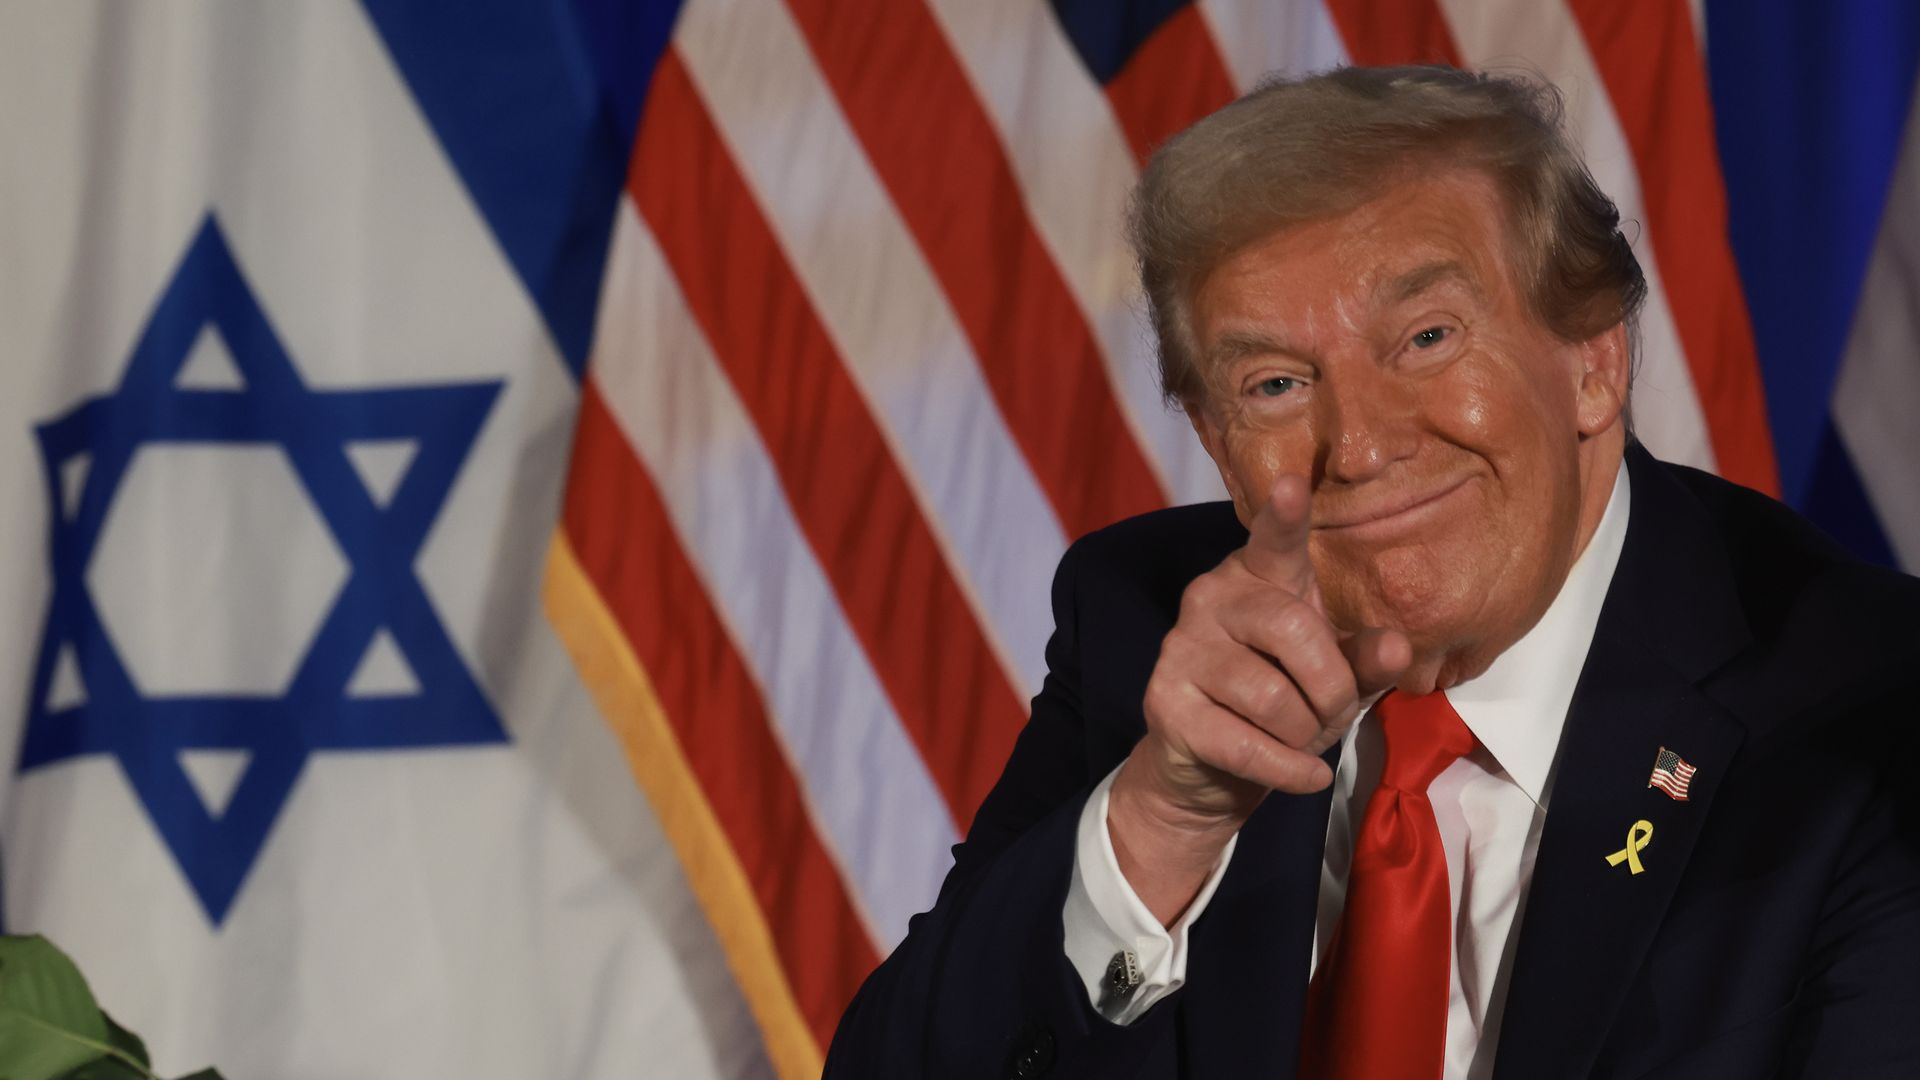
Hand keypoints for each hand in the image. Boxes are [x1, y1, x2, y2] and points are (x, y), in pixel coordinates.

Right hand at [1107, 474, 1409, 922]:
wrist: (1210, 770)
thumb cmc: (1284, 704)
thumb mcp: (1335, 677)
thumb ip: (1365, 660)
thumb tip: (1395, 646)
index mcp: (1258, 577)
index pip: (1275, 541)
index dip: (1284, 515)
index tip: (1293, 485)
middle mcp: (1211, 598)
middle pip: (1295, 633)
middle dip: (1332, 690)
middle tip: (1333, 716)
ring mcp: (1180, 648)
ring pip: (1272, 697)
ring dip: (1307, 735)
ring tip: (1303, 742)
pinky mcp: (1164, 702)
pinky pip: (1246, 743)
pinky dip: (1290, 771)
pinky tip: (1305, 776)